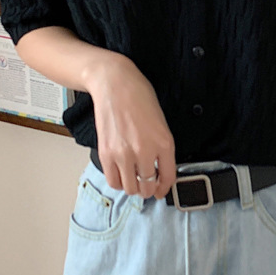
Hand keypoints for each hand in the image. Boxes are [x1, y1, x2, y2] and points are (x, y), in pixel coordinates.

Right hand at [84, 52, 176, 199]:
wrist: (115, 84)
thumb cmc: (139, 98)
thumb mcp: (161, 123)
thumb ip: (161, 148)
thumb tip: (158, 169)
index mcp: (164, 143)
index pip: (168, 178)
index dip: (165, 189)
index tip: (161, 190)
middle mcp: (145, 151)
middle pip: (147, 187)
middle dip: (148, 190)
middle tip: (146, 185)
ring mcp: (124, 154)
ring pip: (130, 188)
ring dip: (133, 188)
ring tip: (133, 179)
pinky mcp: (106, 153)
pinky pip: (113, 181)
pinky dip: (118, 182)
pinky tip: (121, 175)